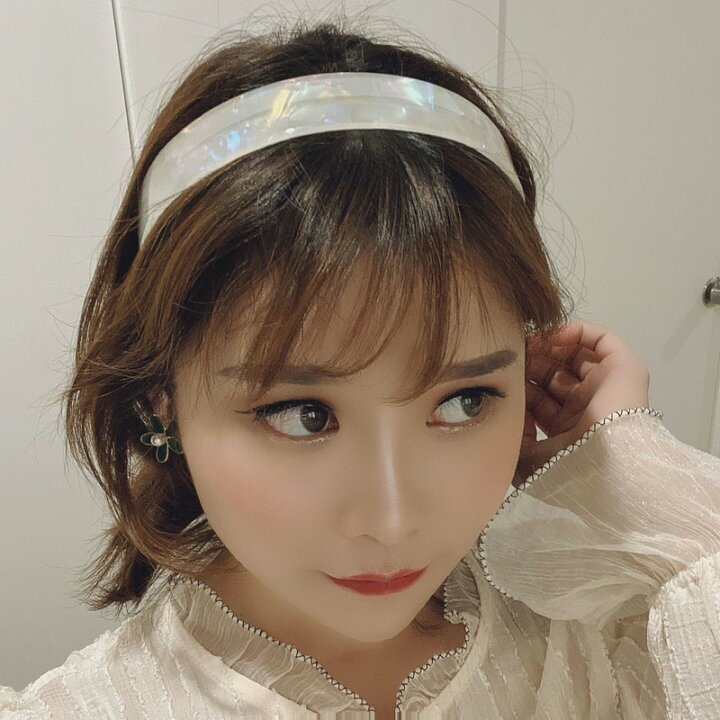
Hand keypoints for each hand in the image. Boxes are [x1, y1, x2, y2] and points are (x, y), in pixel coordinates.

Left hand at [516, 319, 650, 481]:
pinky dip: (577, 331)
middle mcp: (587, 406)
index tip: (502, 370)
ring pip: (574, 355)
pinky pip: (601, 339)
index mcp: (567, 429)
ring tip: (528, 341)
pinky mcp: (624, 369)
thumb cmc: (565, 464)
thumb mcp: (526, 460)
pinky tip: (552, 336)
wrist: (604, 464)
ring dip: (549, 345)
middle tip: (511, 352)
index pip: (540, 396)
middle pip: (555, 373)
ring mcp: (606, 387)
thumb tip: (507, 412)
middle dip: (531, 361)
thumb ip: (512, 437)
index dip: (520, 381)